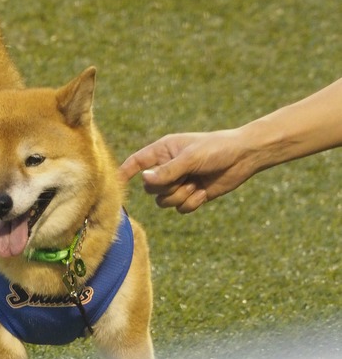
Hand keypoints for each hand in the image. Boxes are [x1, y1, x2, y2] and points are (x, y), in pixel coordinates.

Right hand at [120, 130, 256, 212]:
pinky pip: (180, 208)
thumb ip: (167, 171)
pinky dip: (192, 203)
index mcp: (162, 151)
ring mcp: (178, 183)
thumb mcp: (190, 158)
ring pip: (164, 201)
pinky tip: (204, 192)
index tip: (114, 184)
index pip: (136, 163)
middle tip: (183, 179)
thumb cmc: (216, 149)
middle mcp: (167, 168)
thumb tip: (144, 180)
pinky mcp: (191, 195)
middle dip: (166, 187)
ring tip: (195, 185)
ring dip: (180, 196)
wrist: (244, 157)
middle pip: (150, 188)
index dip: (124, 173)